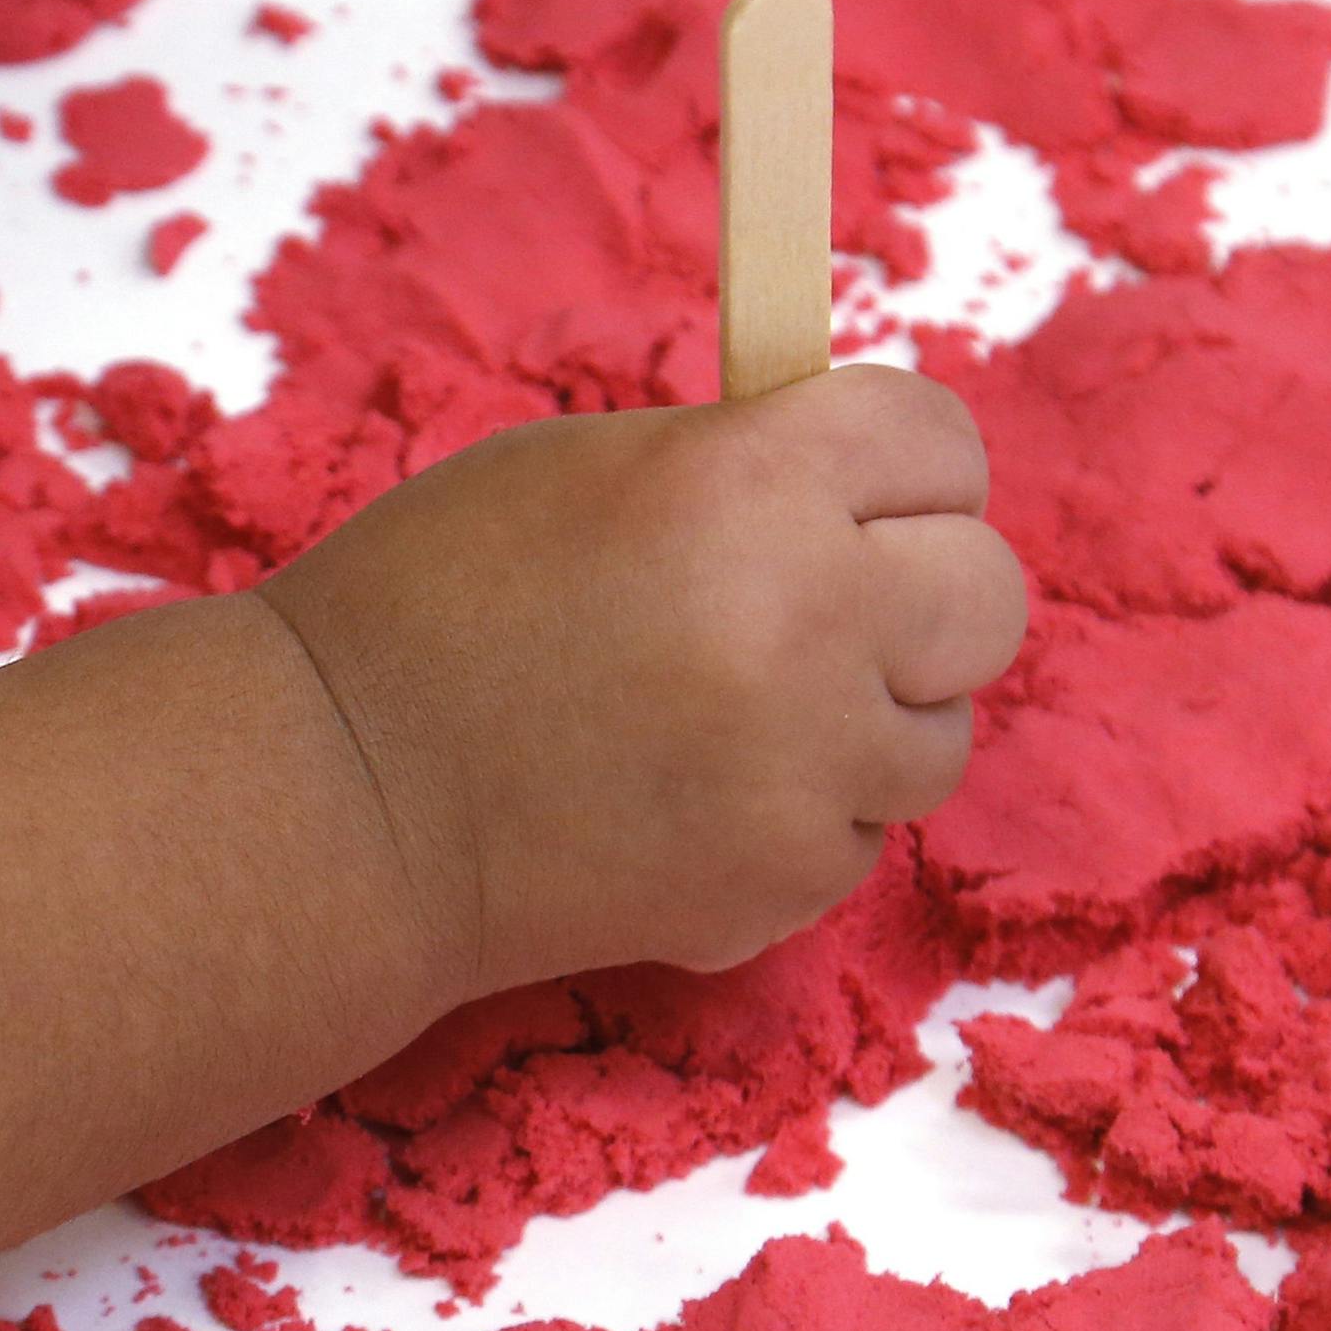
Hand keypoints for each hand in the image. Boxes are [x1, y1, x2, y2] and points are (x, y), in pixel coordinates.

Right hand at [258, 364, 1026, 989]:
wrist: (343, 804)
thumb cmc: (434, 608)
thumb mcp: (591, 471)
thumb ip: (747, 469)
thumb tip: (862, 497)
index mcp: (752, 481)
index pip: (944, 444)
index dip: (906, 469)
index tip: (868, 496)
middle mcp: (807, 620)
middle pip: (987, 597)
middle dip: (921, 597)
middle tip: (830, 613)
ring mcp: (804, 769)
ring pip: (938, 738)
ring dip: (867, 724)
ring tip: (739, 723)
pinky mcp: (782, 886)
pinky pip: (860, 840)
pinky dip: (801, 823)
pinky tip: (692, 806)